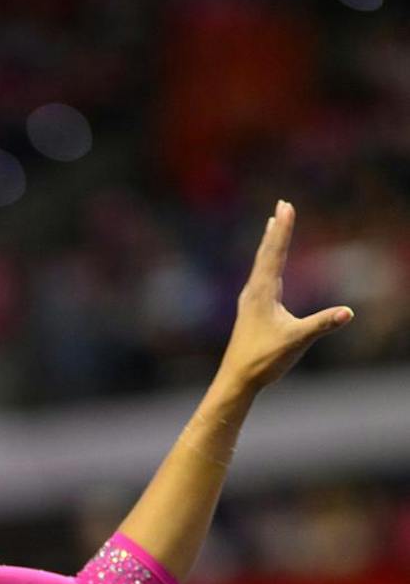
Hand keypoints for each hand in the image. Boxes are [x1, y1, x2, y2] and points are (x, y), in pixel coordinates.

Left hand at [217, 200, 353, 391]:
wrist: (237, 378)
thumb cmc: (263, 359)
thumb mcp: (296, 341)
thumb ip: (321, 325)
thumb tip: (347, 312)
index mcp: (263, 293)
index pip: (274, 254)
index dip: (283, 230)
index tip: (286, 206)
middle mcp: (254, 292)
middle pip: (266, 253)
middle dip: (276, 229)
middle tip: (282, 204)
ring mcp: (250, 301)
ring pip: (261, 264)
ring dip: (270, 243)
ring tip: (273, 225)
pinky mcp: (251, 311)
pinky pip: (260, 277)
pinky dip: (266, 262)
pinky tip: (268, 267)